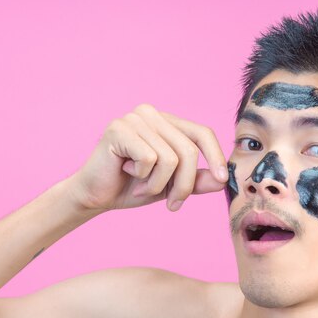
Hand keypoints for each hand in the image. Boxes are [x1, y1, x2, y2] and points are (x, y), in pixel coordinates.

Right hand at [68, 103, 228, 212]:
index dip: (215, 156)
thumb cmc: (131, 187)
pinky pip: (150, 159)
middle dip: (184, 185)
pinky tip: (126, 174)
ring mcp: (134, 119)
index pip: (201, 132)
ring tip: (141, 186)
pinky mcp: (119, 129)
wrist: (94, 196)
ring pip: (170, 158)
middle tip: (172, 204)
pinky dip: (142, 178)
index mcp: (166, 122)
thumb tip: (221, 180)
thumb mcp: (171, 186)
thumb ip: (195, 180)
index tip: (223, 179)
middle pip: (188, 150)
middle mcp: (151, 114)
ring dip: (158, 185)